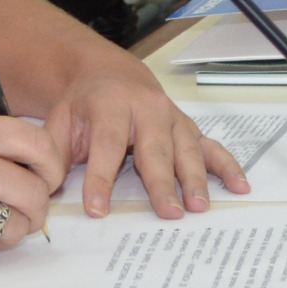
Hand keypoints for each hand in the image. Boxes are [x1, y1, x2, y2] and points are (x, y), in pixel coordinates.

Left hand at [45, 62, 249, 219]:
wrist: (109, 74)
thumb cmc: (84, 105)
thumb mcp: (60, 122)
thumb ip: (54, 154)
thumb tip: (47, 191)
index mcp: (110, 106)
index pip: (106, 146)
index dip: (101, 179)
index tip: (97, 210)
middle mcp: (147, 109)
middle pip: (155, 150)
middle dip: (162, 183)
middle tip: (168, 213)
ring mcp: (172, 118)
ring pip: (186, 150)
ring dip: (196, 179)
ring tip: (200, 207)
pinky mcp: (187, 128)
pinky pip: (211, 147)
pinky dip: (226, 166)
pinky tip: (239, 187)